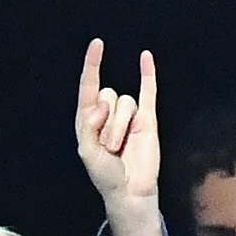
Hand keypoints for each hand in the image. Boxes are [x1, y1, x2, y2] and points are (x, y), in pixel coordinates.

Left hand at [74, 39, 160, 215]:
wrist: (129, 191)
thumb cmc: (105, 174)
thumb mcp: (87, 152)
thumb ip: (88, 126)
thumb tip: (102, 105)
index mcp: (88, 118)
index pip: (90, 85)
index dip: (92, 64)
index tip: (97, 44)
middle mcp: (108, 112)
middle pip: (108, 95)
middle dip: (108, 123)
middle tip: (108, 147)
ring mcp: (128, 114)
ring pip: (126, 102)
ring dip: (121, 126)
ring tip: (119, 147)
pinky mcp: (147, 118)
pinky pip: (147, 92)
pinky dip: (148, 74)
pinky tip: (145, 57)